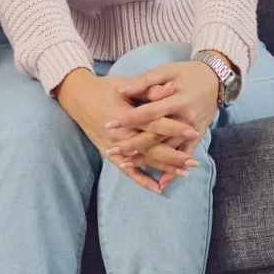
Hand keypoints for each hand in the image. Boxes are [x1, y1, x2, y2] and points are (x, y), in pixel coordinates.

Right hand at [55, 69, 196, 193]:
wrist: (79, 96)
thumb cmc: (106, 88)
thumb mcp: (128, 84)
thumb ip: (149, 90)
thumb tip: (170, 90)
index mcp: (127, 115)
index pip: (155, 124)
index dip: (174, 128)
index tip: (193, 132)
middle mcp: (121, 134)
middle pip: (152, 147)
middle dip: (174, 156)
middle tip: (194, 161)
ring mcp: (114, 146)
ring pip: (143, 160)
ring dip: (163, 168)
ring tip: (184, 173)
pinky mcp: (108, 153)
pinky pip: (127, 171)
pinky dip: (142, 180)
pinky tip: (158, 188)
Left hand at [106, 60, 221, 172]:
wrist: (216, 77)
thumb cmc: (187, 72)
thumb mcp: (167, 70)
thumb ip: (145, 81)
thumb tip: (122, 90)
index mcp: (177, 99)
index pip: (149, 113)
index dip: (129, 120)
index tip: (109, 124)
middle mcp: (185, 117)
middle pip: (156, 135)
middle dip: (133, 145)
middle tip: (112, 150)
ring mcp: (192, 129)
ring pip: (168, 148)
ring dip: (148, 159)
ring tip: (126, 163)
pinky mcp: (198, 135)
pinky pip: (184, 155)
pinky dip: (173, 170)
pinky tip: (161, 183)